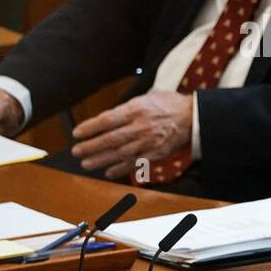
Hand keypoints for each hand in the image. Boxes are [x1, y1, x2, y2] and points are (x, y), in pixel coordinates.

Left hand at [70, 90, 191, 179]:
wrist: (193, 117)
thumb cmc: (169, 105)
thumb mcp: (147, 98)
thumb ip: (127, 109)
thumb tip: (107, 118)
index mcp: (136, 109)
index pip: (107, 120)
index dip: (90, 128)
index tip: (77, 133)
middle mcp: (140, 127)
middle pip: (110, 139)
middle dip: (90, 146)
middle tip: (76, 151)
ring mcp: (147, 142)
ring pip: (119, 154)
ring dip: (100, 160)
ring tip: (86, 163)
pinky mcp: (154, 154)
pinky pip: (134, 164)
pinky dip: (120, 169)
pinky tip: (108, 172)